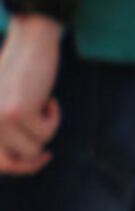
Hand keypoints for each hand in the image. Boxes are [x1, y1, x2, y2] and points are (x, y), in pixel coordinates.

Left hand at [0, 17, 59, 173]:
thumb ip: (5, 128)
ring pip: (33, 148)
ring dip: (46, 130)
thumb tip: (20, 161)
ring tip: (44, 108)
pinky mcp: (17, 112)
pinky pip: (46, 132)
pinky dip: (54, 118)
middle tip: (46, 155)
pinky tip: (49, 99)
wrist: (29, 43)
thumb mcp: (6, 104)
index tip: (38, 158)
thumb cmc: (20, 72)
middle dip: (31, 163)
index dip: (17, 167)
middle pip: (10, 163)